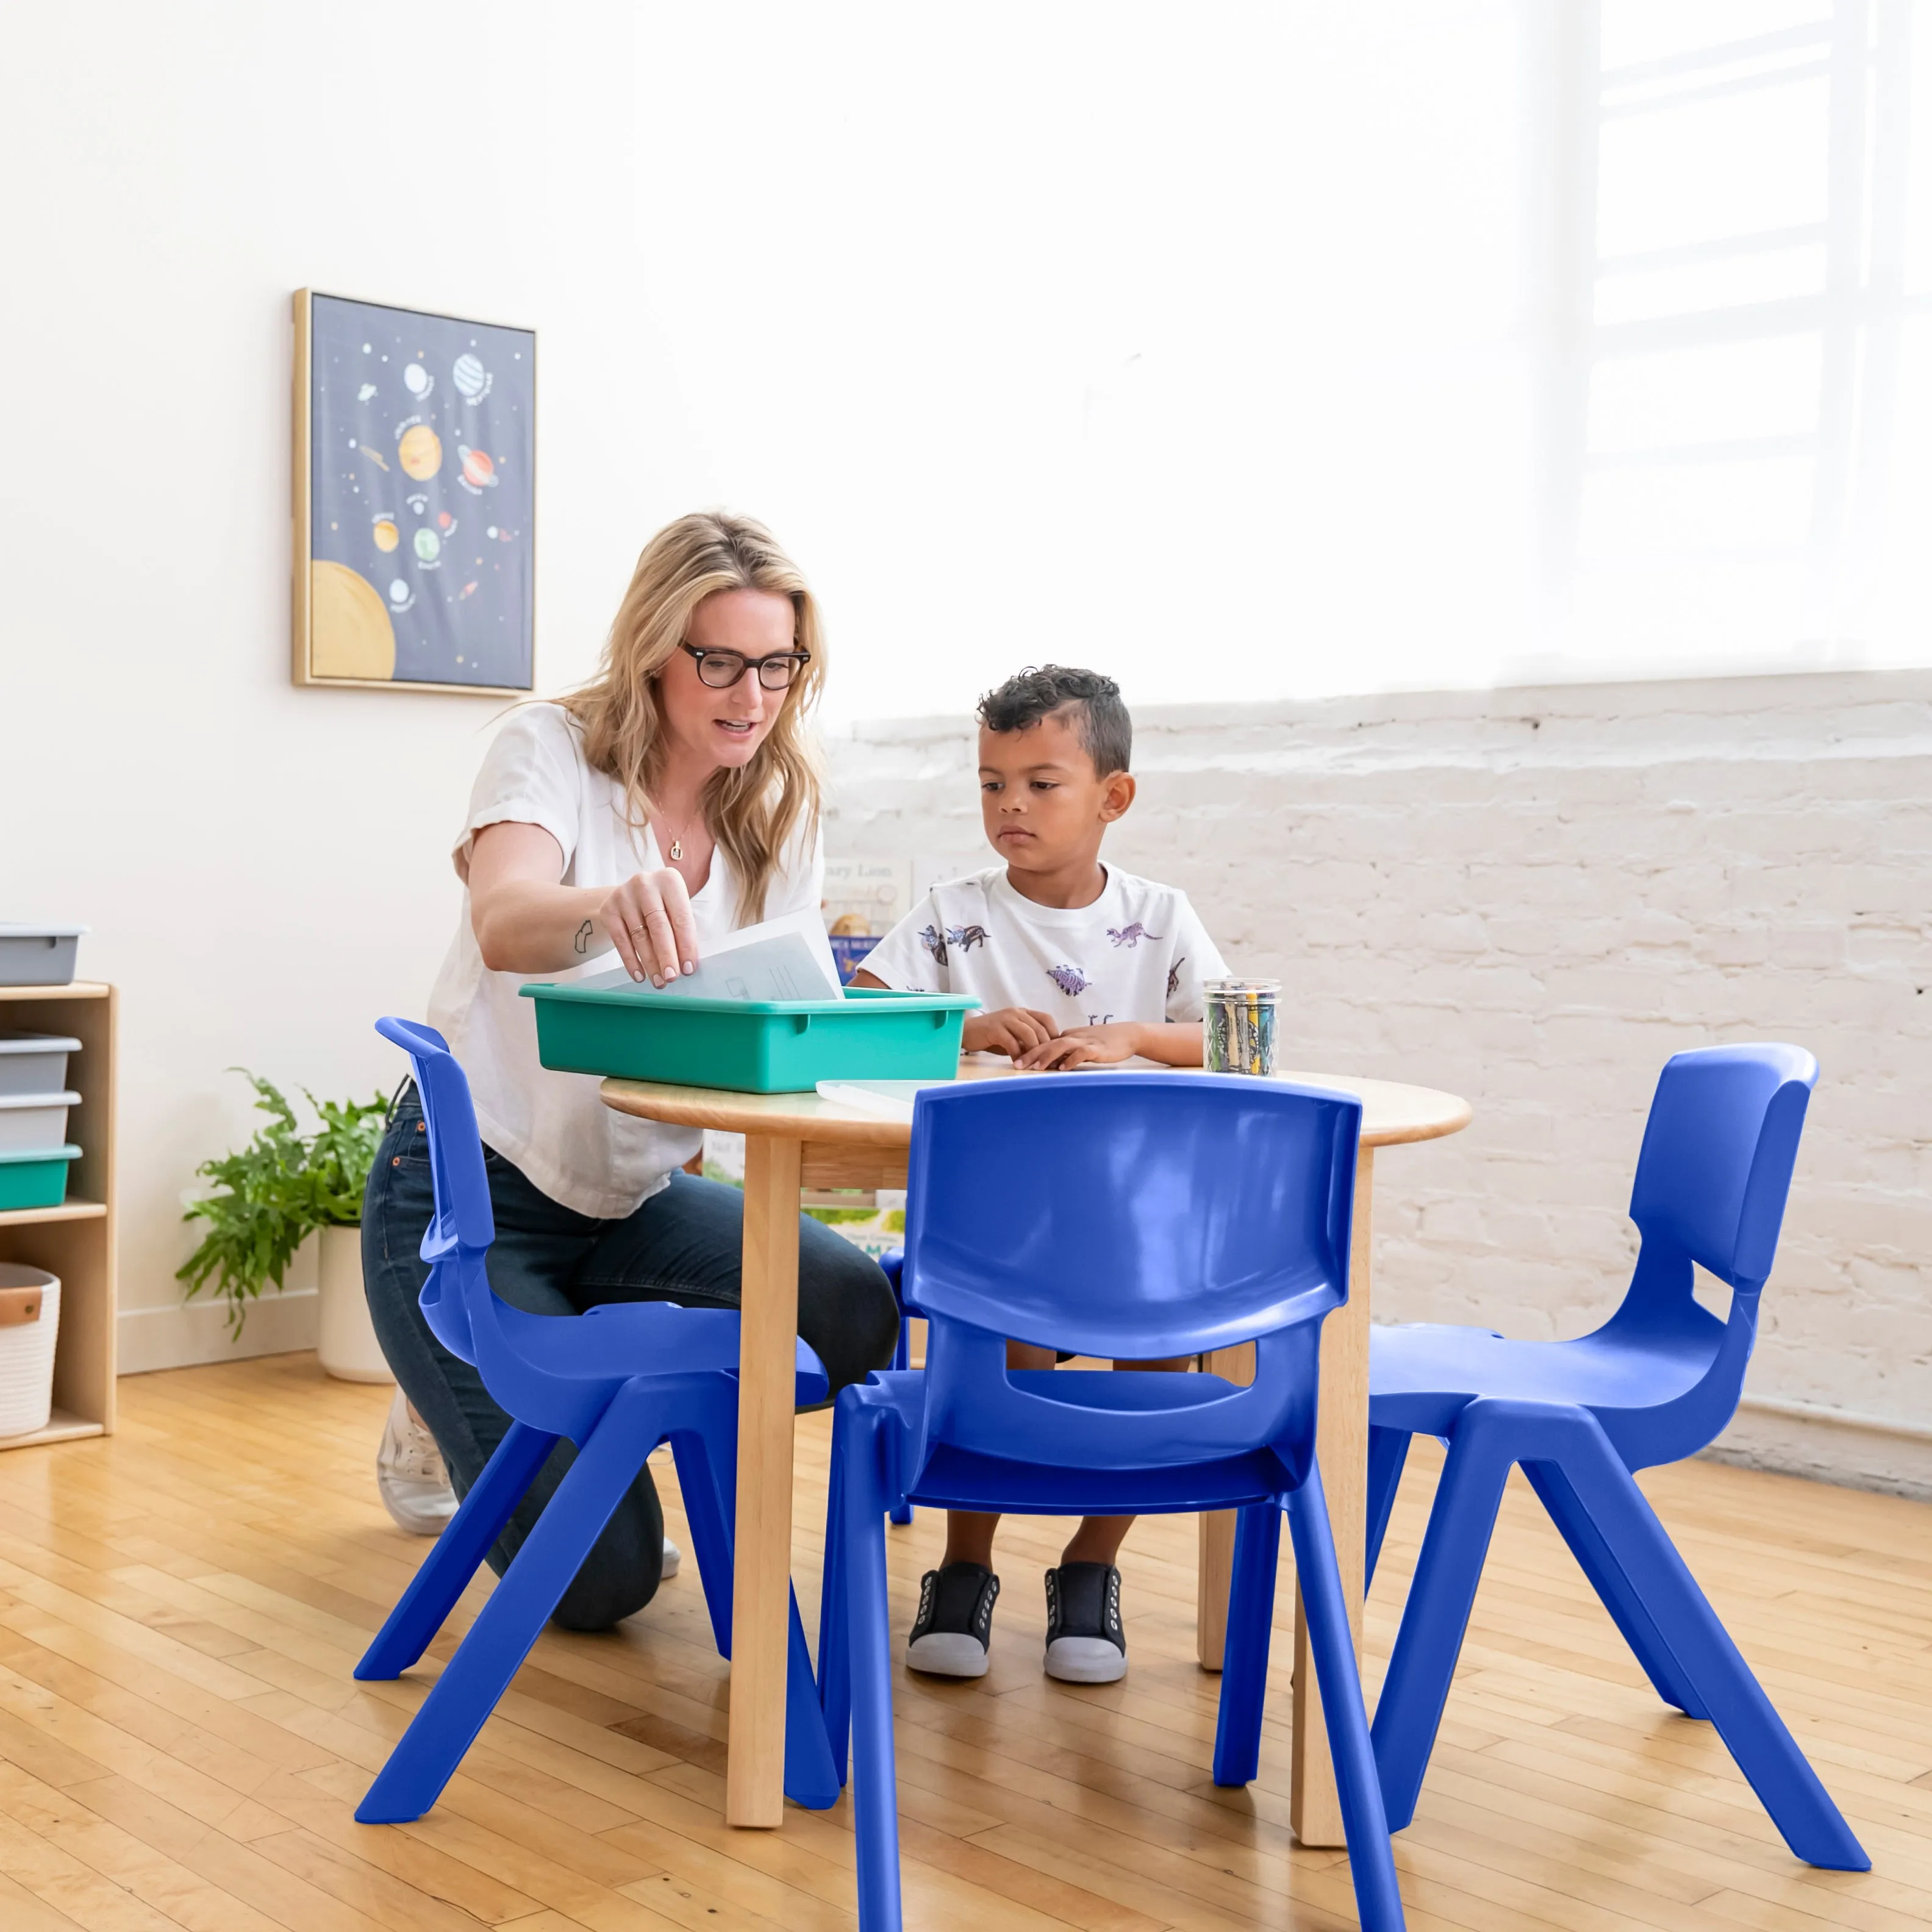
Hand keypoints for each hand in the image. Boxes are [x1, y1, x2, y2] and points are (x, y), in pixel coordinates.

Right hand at [598, 870, 696, 985]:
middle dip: (667, 956)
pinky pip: (621, 940)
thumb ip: (682, 931)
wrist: (628, 896)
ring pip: (640, 936)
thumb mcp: (675, 909)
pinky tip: (639, 975)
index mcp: (669, 880)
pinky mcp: (608, 909)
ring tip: (659, 981)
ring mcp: (623, 895)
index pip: (681, 918)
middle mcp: (645, 883)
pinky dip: (631, 961)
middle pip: (659, 926)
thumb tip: (687, 964)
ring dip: (650, 963)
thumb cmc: (661, 906)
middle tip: (672, 977)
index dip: (686, 945)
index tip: (689, 968)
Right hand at [962, 1006, 1060, 1058]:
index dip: (1054, 1034)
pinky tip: (1017, 1064)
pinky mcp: (995, 1028)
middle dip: (1046, 1047)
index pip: (1046, 1019)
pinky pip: (1011, 1042)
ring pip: (1028, 1034)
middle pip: (1039, 1028)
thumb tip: (1046, 1054)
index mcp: (1023, 1013)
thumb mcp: (1014, 1036)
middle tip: (1049, 1062)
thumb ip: (1028, 1041)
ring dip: (1033, 1051)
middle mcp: (1016, 1013)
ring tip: (1035, 1064)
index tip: (1056, 1050)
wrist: (968, 1032)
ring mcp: (1005, 1019)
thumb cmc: (993, 1037)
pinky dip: (1016, 1054)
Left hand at [1014, 1022, 1142, 1071]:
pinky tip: (1063, 1069)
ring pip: (1061, 1046)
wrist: (1128, 1035)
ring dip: (1046, 1057)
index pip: (1044, 1043)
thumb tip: (1053, 1065)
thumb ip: (1068, 1053)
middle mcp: (1073, 1037)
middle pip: (1047, 1044)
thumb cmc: (1105, 1042)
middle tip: (1017, 1066)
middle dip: (1031, 1055)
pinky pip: (1081, 1053)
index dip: (1029, 1052)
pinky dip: (1071, 1060)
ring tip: (1035, 1068)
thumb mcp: (1083, 1046)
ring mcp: (1085, 1042)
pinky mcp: (1097, 1048)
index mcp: (1068, 1037)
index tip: (1016, 1062)